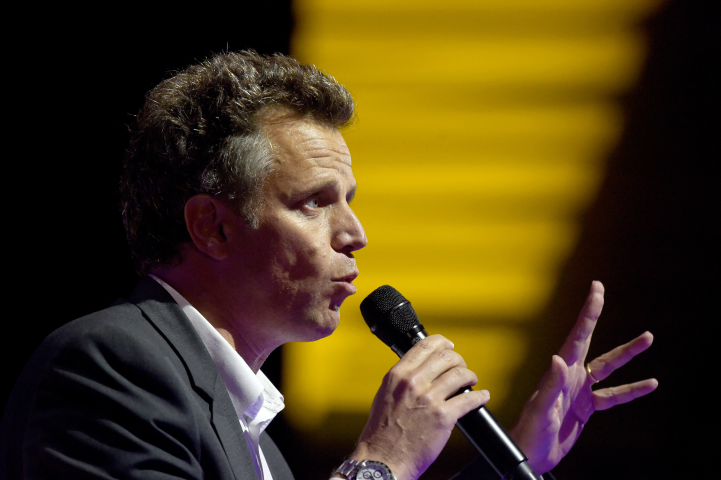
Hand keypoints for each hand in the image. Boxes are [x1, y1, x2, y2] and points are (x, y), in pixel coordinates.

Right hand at [351, 335, 489, 479]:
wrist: (384, 458)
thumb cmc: (383, 430)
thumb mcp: (386, 393)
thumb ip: (403, 378)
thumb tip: (422, 367)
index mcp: (398, 374)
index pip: (425, 345)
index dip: (442, 342)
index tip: (449, 345)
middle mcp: (413, 383)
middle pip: (446, 357)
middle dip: (458, 360)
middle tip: (461, 367)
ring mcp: (429, 399)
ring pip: (460, 375)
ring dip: (470, 376)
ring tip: (471, 380)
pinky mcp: (443, 417)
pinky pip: (469, 399)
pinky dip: (480, 396)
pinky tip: (482, 396)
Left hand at [509, 281, 657, 473]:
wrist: (530, 454)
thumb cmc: (529, 431)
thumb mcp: (541, 409)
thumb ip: (550, 385)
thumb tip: (558, 359)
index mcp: (560, 371)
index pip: (577, 336)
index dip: (588, 313)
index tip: (596, 289)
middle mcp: (570, 375)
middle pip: (590, 341)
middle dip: (595, 316)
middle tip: (602, 292)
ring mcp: (579, 390)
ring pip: (608, 367)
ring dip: (628, 354)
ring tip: (648, 339)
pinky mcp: (586, 407)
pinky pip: (613, 396)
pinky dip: (631, 390)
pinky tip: (649, 384)